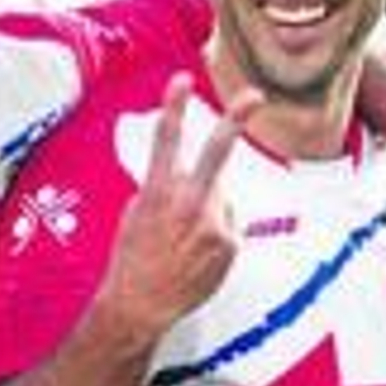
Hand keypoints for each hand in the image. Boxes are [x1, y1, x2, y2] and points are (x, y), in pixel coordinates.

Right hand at [97, 74, 260, 338]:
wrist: (140, 303)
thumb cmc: (133, 261)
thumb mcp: (136, 213)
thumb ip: (163, 189)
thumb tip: (186, 177)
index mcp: (157, 191)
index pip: (166, 139)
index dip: (174, 106)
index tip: (181, 81)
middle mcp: (187, 203)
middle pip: (216, 152)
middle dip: (236, 119)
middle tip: (253, 96)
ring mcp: (212, 224)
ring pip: (222, 199)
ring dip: (209, 211)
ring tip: (185, 240)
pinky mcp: (228, 244)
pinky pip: (228, 227)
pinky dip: (216, 236)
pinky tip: (196, 254)